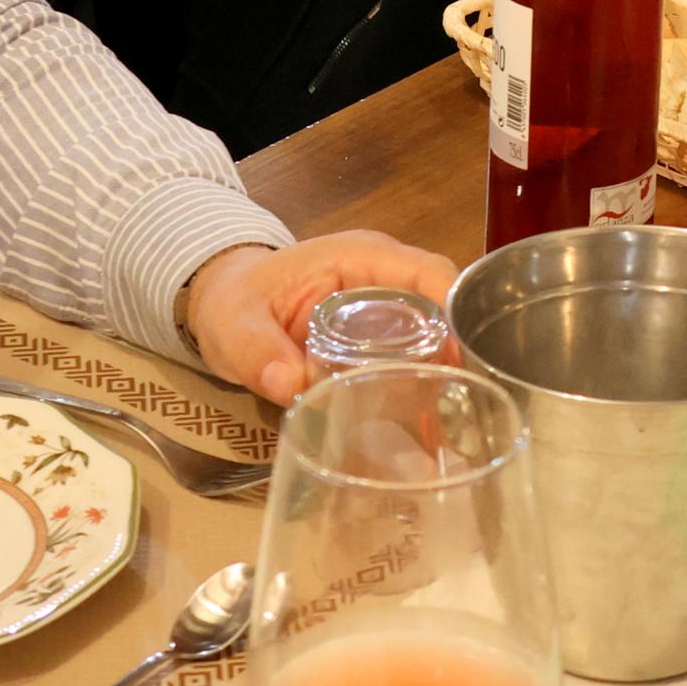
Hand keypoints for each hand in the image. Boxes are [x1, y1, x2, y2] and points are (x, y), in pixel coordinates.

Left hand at [185, 231, 461, 402]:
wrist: (223, 304)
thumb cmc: (234, 301)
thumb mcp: (235, 324)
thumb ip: (258, 352)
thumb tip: (291, 383)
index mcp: (361, 259)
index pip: (430, 272)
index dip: (455, 311)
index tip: (463, 360)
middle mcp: (386, 278)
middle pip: (445, 307)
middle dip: (460, 353)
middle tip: (463, 406)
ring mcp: (386, 308)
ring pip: (438, 334)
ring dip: (448, 374)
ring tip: (454, 425)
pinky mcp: (380, 338)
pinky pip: (416, 354)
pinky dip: (425, 386)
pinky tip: (428, 427)